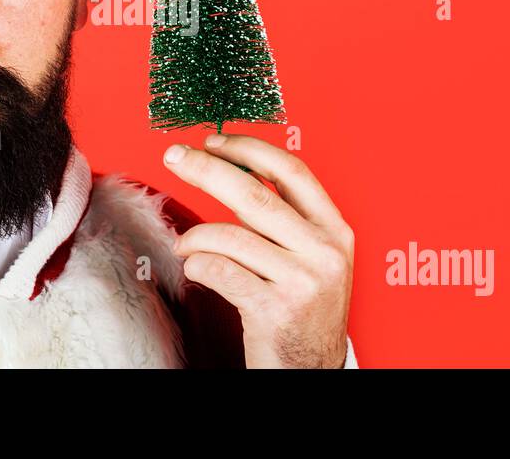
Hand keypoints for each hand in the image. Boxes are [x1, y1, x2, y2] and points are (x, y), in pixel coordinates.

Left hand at [163, 133, 353, 367]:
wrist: (311, 369)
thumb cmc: (302, 308)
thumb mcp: (310, 255)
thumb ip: (280, 218)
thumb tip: (228, 170)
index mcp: (334, 229)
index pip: (291, 170)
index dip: (248, 149)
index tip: (213, 140)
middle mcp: (324, 251)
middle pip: (255, 194)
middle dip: (206, 169)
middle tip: (174, 157)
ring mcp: (303, 281)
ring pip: (231, 235)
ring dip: (196, 235)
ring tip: (185, 244)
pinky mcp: (276, 310)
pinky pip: (221, 271)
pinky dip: (197, 264)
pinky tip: (194, 266)